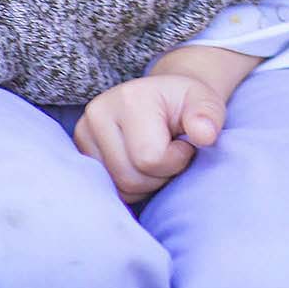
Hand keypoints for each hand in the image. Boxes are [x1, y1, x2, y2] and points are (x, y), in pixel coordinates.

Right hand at [73, 70, 226, 202]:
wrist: (164, 97)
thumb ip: (209, 116)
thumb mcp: (207, 102)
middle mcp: (97, 115)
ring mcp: (82, 135)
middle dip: (161, 175)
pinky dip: (131, 186)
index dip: (176, 159)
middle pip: (130, 179)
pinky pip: (110, 190)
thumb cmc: (187, 103)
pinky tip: (140, 165)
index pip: (149, 157)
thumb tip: (205, 136)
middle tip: (171, 153)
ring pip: (119, 189)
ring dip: (146, 183)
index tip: (184, 143)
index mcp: (129, 99)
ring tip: (156, 157)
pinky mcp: (79, 153)